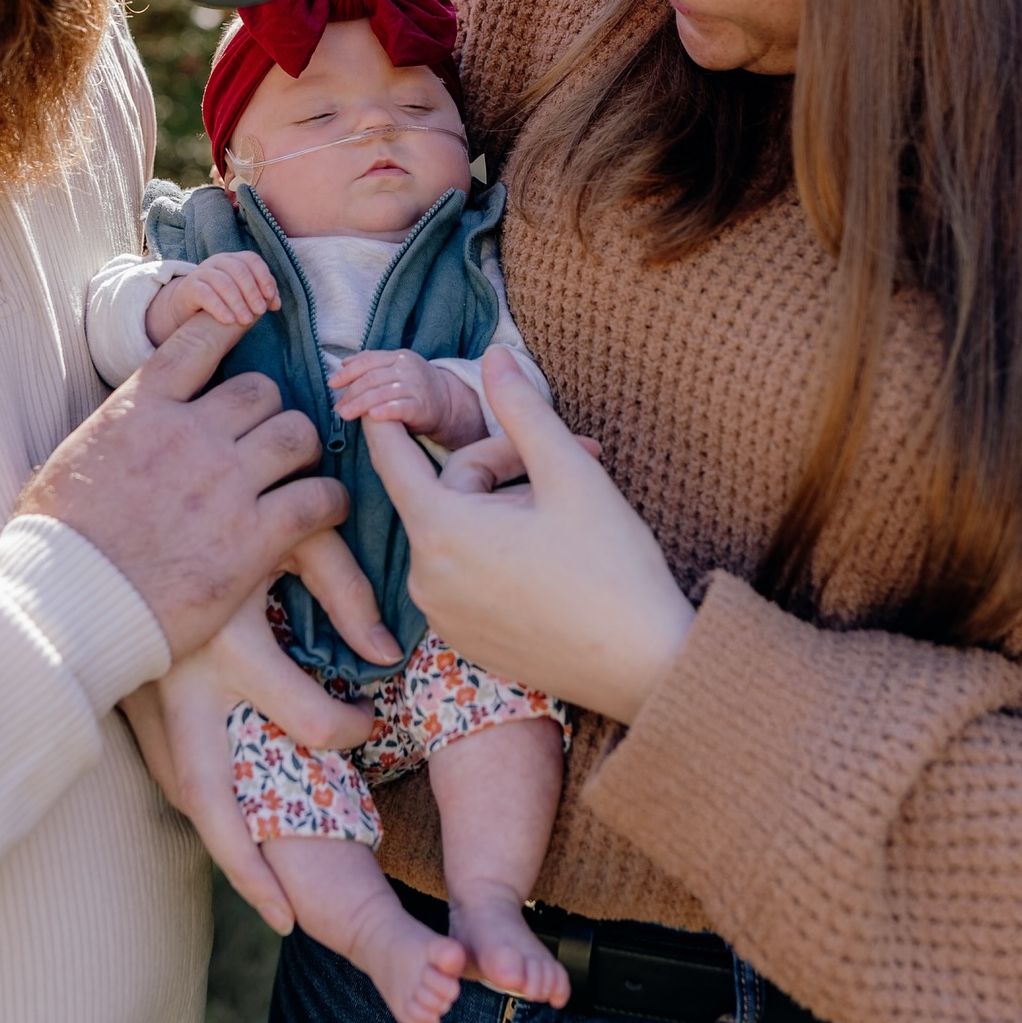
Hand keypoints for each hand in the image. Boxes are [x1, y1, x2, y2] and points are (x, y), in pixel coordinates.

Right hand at [21, 309, 344, 659]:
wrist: (62, 609)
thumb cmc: (53, 547)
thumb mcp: (66, 465)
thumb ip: (106, 437)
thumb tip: (111, 437)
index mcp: (139, 408)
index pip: (198, 339)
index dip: (232, 320)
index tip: (252, 312)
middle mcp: (189, 433)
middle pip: (262, 390)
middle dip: (268, 413)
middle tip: (264, 441)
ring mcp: (225, 482)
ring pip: (297, 434)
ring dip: (302, 450)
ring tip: (298, 471)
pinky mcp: (254, 536)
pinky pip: (318, 498)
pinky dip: (329, 501)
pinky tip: (324, 510)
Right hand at [122, 528, 400, 931]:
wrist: (121, 490)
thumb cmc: (222, 501)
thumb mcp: (292, 531)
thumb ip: (345, 586)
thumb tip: (386, 653)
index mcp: (225, 636)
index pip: (304, 717)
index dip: (348, 728)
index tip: (368, 721)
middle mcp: (180, 677)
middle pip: (209, 797)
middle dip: (246, 864)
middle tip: (288, 917)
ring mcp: (148, 692)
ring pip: (180, 790)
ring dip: (215, 841)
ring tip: (259, 892)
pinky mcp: (133, 693)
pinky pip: (164, 764)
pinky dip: (195, 800)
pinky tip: (222, 825)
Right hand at [146, 252, 279, 346]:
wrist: (189, 311)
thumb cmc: (222, 302)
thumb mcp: (242, 297)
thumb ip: (260, 297)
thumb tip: (276, 304)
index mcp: (233, 259)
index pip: (252, 260)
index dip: (263, 276)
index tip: (270, 296)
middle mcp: (217, 262)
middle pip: (239, 270)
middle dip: (252, 292)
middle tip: (260, 312)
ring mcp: (201, 272)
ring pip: (223, 282)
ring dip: (238, 302)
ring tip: (246, 320)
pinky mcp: (189, 288)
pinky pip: (206, 294)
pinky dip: (219, 308)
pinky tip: (229, 320)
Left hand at [330, 349, 485, 448]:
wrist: (447, 402)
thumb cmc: (415, 387)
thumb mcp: (396, 369)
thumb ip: (372, 364)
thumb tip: (344, 363)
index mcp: (398, 357)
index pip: (368, 361)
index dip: (348, 372)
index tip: (332, 384)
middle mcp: (407, 369)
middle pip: (372, 379)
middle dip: (350, 393)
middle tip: (337, 407)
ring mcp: (416, 387)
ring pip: (382, 393)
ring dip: (359, 404)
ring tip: (344, 414)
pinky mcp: (422, 407)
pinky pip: (400, 408)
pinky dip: (384, 411)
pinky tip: (371, 416)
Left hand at [363, 348, 695, 725]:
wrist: (647, 667)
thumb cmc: (613, 567)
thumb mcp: (570, 472)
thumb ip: (523, 408)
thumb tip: (493, 355)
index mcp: (442, 531)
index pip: (393, 455)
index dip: (387, 416)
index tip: (374, 389)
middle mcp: (426, 578)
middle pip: (450, 490)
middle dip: (505, 466)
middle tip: (578, 460)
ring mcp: (443, 615)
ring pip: (460, 531)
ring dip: (504, 509)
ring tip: (566, 515)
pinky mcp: (465, 641)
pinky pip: (466, 574)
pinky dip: (498, 554)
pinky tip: (552, 559)